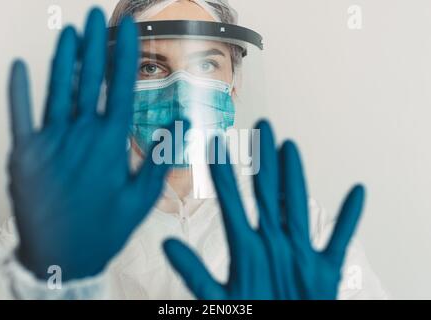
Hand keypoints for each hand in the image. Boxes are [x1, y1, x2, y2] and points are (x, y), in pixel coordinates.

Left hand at [8, 9, 172, 280]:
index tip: (129, 30)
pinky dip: (18, 90)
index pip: (121, 87)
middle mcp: (80, 135)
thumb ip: (160, 159)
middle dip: (94, 44)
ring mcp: (49, 142)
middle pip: (89, 79)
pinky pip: (20, 115)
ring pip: (57, 89)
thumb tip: (180, 126)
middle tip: (96, 16)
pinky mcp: (24, 153)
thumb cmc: (103, 228)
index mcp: (110, 144)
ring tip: (70, 32)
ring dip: (63, 58)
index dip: (125, 54)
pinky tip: (19, 68)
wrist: (60, 257)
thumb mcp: (142, 199)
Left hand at [164, 120, 364, 299]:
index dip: (223, 174)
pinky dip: (350, 218)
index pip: (231, 203)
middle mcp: (272, 243)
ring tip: (291, 147)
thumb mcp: (218, 300)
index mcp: (245, 249)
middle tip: (261, 126)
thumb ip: (195, 272)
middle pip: (267, 193)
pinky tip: (357, 192)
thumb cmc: (252, 318)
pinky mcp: (325, 270)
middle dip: (263, 160)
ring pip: (298, 206)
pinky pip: (340, 239)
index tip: (215, 144)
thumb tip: (166, 245)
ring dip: (296, 176)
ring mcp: (299, 254)